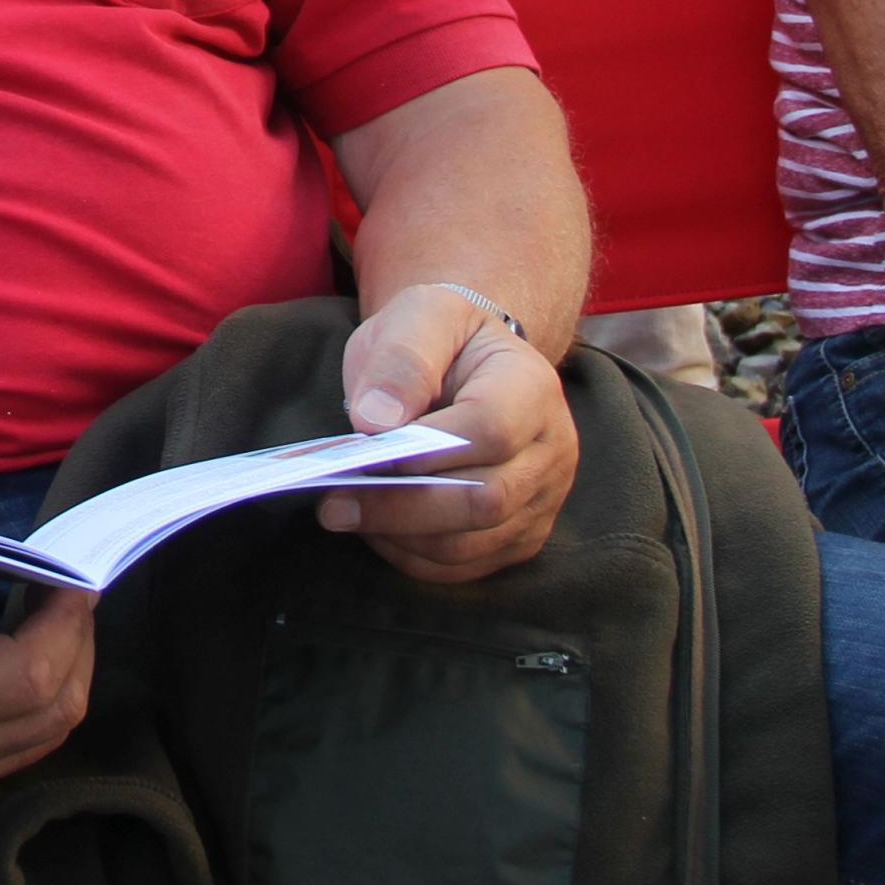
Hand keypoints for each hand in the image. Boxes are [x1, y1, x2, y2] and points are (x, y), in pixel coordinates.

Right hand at [0, 545, 96, 811]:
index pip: (30, 677)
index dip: (65, 624)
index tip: (72, 576)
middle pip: (54, 710)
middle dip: (76, 644)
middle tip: (69, 588)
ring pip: (49, 734)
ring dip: (67, 670)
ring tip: (56, 615)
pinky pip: (26, 747)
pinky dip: (44, 699)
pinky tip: (29, 654)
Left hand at [320, 288, 577, 581]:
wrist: (468, 366)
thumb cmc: (440, 340)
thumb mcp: (419, 317)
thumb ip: (401, 360)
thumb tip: (375, 423)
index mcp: (533, 387)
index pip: (490, 430)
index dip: (426, 449)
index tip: (366, 448)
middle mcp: (552, 450)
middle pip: (486, 500)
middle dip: (401, 506)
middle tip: (332, 502)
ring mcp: (542, 500)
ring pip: (470, 544)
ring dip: (399, 535)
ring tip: (343, 512)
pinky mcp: (519, 537)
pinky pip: (463, 567)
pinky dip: (411, 555)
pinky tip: (375, 528)